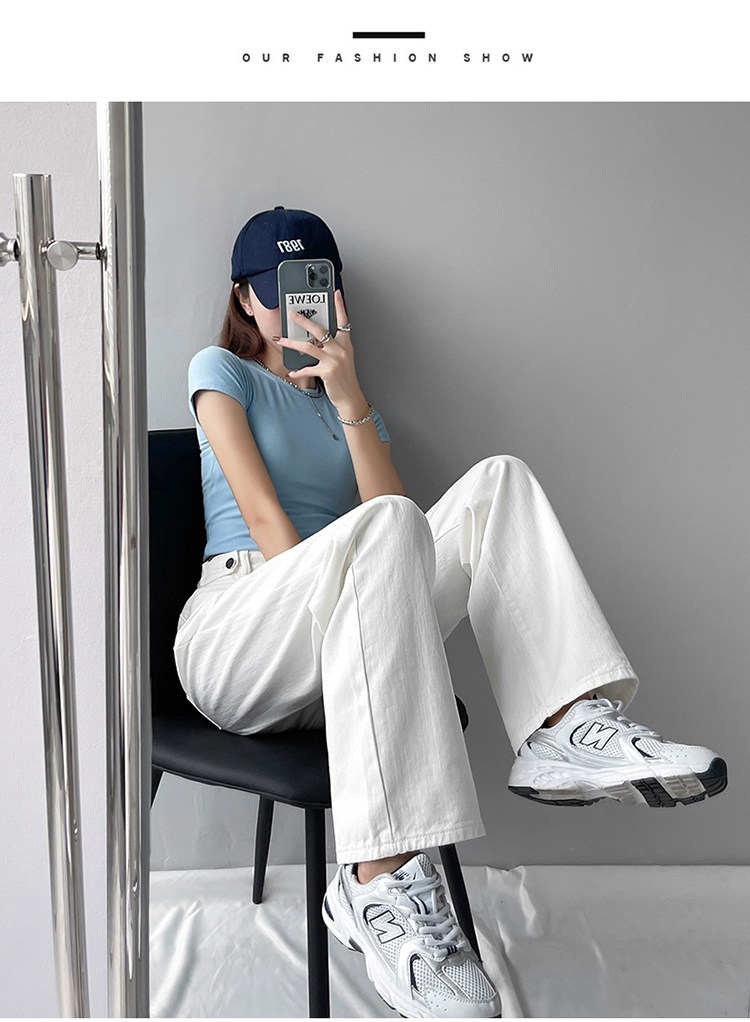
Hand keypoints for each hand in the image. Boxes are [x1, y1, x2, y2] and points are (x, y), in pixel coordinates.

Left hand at [275, 290, 368, 418]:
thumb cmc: (344, 379)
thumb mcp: (342, 359)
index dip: (340, 306)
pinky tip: (291, 372)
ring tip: (280, 340)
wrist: (350, 398)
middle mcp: (340, 350)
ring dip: (291, 343)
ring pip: (308, 347)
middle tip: (292, 314)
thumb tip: (314, 340)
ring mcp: (334, 360)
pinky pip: (307, 369)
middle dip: (304, 320)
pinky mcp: (327, 372)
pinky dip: (297, 371)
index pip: (343, 321)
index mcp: (345, 344)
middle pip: (320, 330)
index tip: (336, 293)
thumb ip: (331, 348)